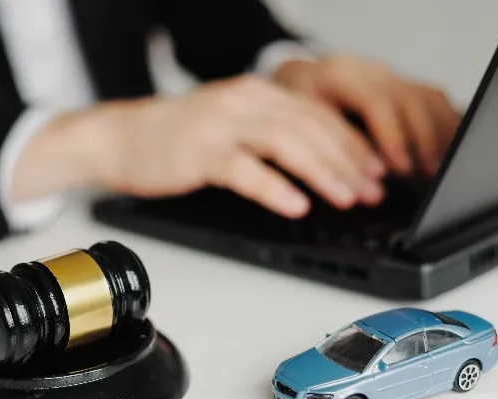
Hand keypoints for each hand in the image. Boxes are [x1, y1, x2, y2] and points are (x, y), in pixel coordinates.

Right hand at [14, 75, 389, 217]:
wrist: (120, 138)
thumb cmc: (177, 139)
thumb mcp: (232, 127)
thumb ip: (271, 135)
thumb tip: (323, 164)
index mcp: (256, 93)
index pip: (318, 113)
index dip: (353, 142)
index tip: (378, 171)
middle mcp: (242, 101)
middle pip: (309, 126)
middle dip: (348, 160)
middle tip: (372, 190)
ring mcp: (220, 125)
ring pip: (285, 142)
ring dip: (322, 172)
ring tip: (347, 198)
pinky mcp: (198, 152)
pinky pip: (244, 169)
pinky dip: (274, 188)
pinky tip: (296, 205)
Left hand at [275, 55, 461, 175]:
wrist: (301, 81)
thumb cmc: (296, 107)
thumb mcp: (298, 123)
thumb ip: (324, 144)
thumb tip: (348, 179)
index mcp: (341, 75)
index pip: (376, 102)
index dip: (392, 137)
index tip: (400, 169)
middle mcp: (371, 71)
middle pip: (409, 100)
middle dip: (422, 141)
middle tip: (427, 174)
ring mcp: (391, 76)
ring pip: (428, 98)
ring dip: (439, 135)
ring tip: (439, 169)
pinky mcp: (404, 85)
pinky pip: (434, 100)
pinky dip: (445, 125)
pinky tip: (448, 150)